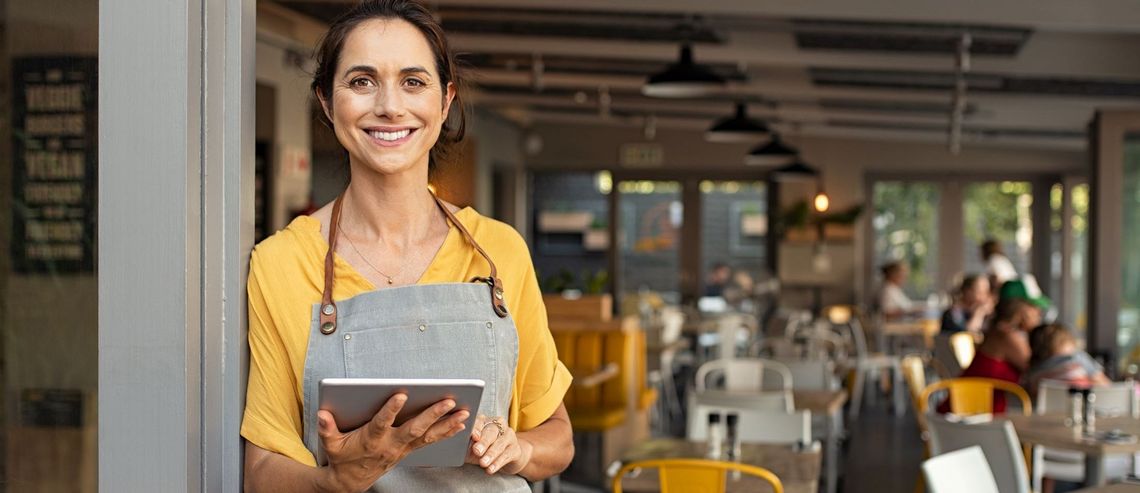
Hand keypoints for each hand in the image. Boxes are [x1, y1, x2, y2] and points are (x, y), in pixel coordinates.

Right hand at [317, 394, 468, 491]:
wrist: (351, 482)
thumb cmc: (342, 458)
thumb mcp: (331, 444)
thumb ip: (327, 429)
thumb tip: (322, 414)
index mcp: (371, 439)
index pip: (382, 422)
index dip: (391, 409)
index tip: (401, 394)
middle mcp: (391, 444)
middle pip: (414, 428)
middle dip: (432, 414)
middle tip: (448, 401)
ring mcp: (402, 449)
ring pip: (428, 435)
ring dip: (447, 424)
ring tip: (464, 412)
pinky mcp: (409, 450)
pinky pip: (430, 441)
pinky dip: (446, 432)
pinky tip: (460, 424)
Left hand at [466, 415, 531, 475]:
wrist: (504, 458)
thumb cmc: (483, 450)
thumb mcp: (471, 447)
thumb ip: (465, 444)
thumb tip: (455, 445)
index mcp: (485, 421)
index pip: (480, 421)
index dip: (476, 428)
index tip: (473, 436)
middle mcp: (498, 425)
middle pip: (491, 431)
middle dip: (484, 442)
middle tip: (477, 451)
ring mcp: (509, 436)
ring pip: (500, 443)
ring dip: (491, 454)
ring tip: (483, 463)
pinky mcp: (516, 448)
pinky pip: (507, 455)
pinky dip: (498, 463)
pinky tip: (491, 469)